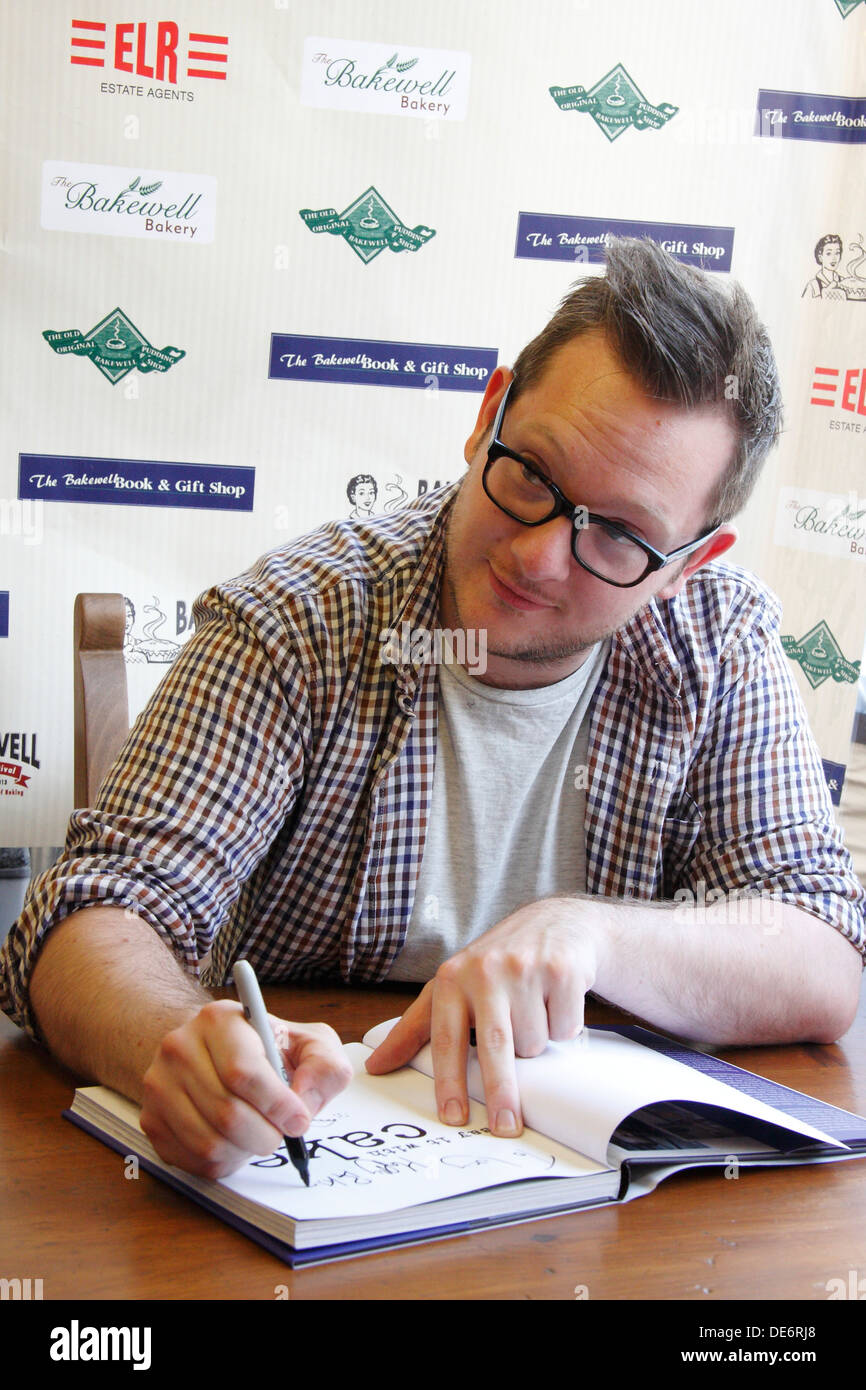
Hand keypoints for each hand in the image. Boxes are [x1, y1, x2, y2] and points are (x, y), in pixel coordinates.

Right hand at [140, 999, 352, 1177]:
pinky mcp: (152, 1120)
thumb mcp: (309, 1042)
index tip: (299, 1120)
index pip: (242, 1072)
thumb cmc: (268, 1049)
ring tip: (260, 1135)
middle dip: (266, 1134)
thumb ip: (324, 1065)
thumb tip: (304, 1100)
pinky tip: (238, 1142)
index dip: (277, 1105)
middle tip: (281, 1133)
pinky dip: (226, 1162)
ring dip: (246, 1150)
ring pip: (209, 1142)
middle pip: (226, 1113)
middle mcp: (179, 1048)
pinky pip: (193, 1160)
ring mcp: (159, 1085)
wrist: (214, 1052)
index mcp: (219, 1020)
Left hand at [366, 898, 604, 1134]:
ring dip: (536, 1042)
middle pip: (494, 1045)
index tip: (453, 1117)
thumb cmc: (494, 964)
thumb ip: (414, 1028)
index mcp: (451, 979)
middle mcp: (485, 971)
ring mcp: (524, 968)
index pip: (446, 1038)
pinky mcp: (561, 971)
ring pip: (533, 1042)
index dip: (449, 1081)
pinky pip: (564, 1027)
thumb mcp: (449, 987)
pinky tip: (554, 1002)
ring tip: (531, 1014)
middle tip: (504, 1127)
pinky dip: (563, 1027)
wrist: (552, 924)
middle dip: (500, 1092)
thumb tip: (376, 1065)